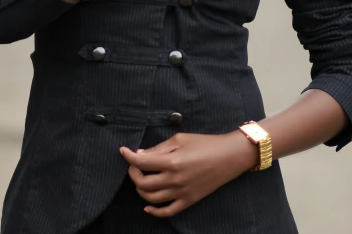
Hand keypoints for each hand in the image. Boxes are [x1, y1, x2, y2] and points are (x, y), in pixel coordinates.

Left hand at [119, 130, 257, 217]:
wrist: (228, 157)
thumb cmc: (205, 143)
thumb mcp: (180, 139)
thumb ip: (159, 148)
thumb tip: (141, 154)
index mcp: (172, 161)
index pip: (141, 162)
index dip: (128, 156)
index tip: (122, 151)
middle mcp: (174, 179)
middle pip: (142, 183)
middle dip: (133, 172)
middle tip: (133, 164)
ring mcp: (181, 193)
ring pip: (151, 198)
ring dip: (140, 189)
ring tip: (141, 178)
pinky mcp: (188, 201)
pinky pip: (167, 211)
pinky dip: (154, 211)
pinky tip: (147, 205)